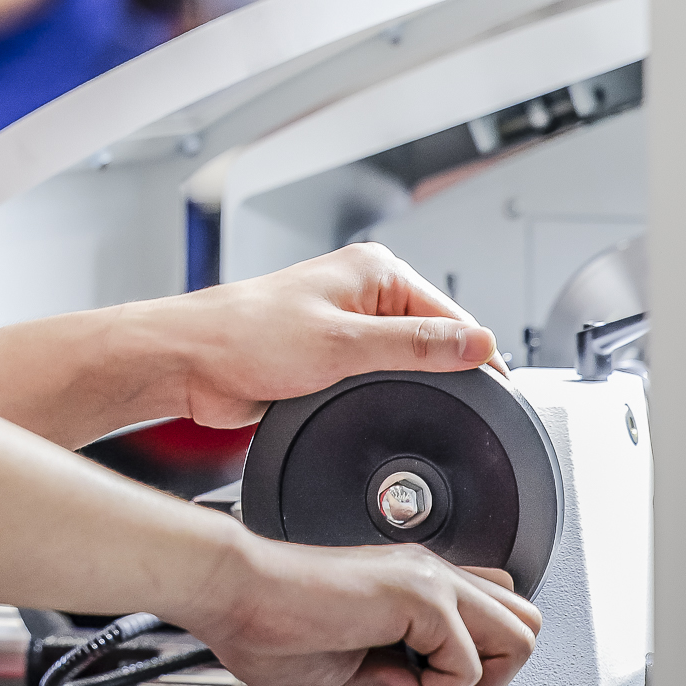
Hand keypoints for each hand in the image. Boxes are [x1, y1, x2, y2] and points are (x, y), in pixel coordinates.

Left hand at [138, 242, 502, 429]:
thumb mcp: (344, 345)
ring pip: (404, 366)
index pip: (454, 316)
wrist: (190, 362)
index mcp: (375, 272)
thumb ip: (417, 346)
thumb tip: (479, 344)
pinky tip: (377, 411)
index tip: (496, 396)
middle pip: (433, 342)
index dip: (476, 358)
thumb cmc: (244, 337)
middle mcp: (363, 293)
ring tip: (407, 411)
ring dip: (407, 389)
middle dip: (441, 376)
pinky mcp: (329, 357)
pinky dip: (381, 397)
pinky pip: (375, 380)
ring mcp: (346, 326)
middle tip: (451, 414)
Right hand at [190, 533, 540, 685]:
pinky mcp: (419, 596)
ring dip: (478, 682)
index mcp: (409, 582)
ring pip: (520, 636)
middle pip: (524, 620)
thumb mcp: (349, 663)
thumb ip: (395, 673)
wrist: (231, 593)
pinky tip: (386, 681)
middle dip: (496, 673)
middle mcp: (427, 572)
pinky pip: (468, 666)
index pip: (491, 605)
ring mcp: (428, 578)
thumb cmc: (266, 622)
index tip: (428, 684)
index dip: (477, 660)